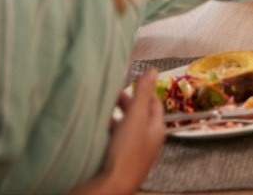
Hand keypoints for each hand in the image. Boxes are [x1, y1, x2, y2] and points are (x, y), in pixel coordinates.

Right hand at [74, 68, 164, 193]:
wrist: (112, 186)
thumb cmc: (127, 152)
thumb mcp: (136, 117)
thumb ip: (142, 94)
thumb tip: (154, 70)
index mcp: (156, 130)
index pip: (154, 105)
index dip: (145, 92)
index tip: (133, 82)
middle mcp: (148, 142)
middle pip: (139, 117)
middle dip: (127, 104)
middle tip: (112, 93)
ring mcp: (134, 153)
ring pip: (126, 130)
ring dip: (116, 118)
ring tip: (101, 109)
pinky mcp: (120, 162)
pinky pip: (115, 142)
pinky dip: (108, 133)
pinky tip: (96, 130)